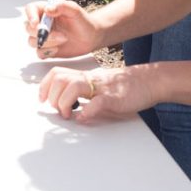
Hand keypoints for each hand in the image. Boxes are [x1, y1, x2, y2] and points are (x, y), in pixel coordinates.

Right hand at [23, 0, 99, 58]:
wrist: (91, 37)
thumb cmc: (83, 21)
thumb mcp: (75, 10)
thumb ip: (62, 6)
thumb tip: (48, 9)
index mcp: (45, 10)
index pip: (30, 9)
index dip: (30, 16)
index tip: (36, 23)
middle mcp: (42, 23)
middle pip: (29, 27)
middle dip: (41, 33)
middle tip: (59, 35)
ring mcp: (44, 37)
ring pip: (32, 41)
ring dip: (47, 42)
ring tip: (64, 39)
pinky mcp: (47, 49)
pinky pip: (39, 52)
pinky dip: (47, 52)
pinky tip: (58, 48)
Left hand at [38, 65, 155, 123]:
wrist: (149, 80)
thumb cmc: (124, 85)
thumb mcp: (99, 85)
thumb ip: (84, 92)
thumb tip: (68, 105)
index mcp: (85, 76)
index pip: (57, 73)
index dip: (45, 85)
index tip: (42, 99)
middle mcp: (91, 79)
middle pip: (61, 79)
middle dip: (52, 96)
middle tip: (58, 110)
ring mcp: (102, 87)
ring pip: (74, 86)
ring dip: (64, 102)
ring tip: (67, 114)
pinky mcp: (114, 98)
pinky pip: (98, 102)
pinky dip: (87, 111)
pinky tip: (83, 117)